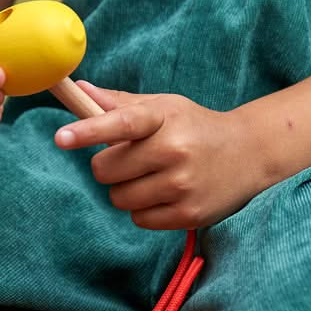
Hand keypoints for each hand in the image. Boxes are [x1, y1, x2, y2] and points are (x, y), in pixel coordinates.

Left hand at [54, 83, 266, 229]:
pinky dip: (144, 210)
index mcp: (164, 119)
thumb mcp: (164, 107)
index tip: (61, 137)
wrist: (249, 154)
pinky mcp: (188, 214)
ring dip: (126, 191)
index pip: (121, 123)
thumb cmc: (195, 127)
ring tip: (154, 178)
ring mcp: (182, 185)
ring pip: (119, 198)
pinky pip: (139, 219)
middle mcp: (174, 151)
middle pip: (106, 171)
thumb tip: (80, 91)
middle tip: (135, 161)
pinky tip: (166, 195)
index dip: (88, 131)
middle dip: (110, 167)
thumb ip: (121, 104)